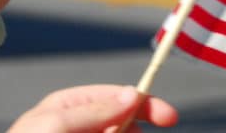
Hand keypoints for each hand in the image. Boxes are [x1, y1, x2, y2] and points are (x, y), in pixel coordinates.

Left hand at [7, 85, 178, 132]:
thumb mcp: (57, 124)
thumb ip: (95, 111)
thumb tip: (131, 95)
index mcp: (67, 108)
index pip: (113, 97)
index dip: (142, 103)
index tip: (168, 116)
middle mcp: (78, 128)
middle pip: (121, 124)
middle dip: (135, 130)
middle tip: (156, 131)